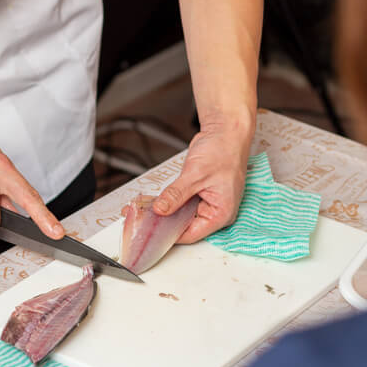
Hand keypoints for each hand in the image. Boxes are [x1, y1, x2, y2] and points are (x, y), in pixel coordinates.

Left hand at [151, 122, 249, 243]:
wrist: (226, 131)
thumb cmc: (223, 151)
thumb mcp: (196, 174)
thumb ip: (176, 194)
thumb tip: (160, 210)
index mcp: (221, 214)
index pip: (192, 234)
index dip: (170, 234)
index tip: (150, 231)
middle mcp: (215, 211)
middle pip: (185, 225)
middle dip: (163, 222)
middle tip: (141, 219)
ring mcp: (206, 202)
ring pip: (180, 213)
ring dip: (163, 210)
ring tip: (141, 209)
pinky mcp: (198, 192)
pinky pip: (180, 201)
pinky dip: (168, 200)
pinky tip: (152, 200)